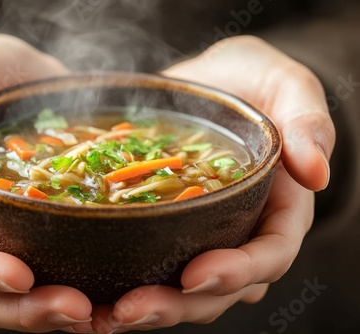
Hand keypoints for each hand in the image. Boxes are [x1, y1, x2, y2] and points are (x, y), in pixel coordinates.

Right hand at [0, 34, 94, 332]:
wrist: (28, 80)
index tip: (20, 274)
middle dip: (25, 309)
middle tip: (77, 308)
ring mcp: (9, 237)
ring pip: (22, 297)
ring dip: (56, 315)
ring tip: (99, 314)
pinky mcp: (46, 233)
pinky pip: (58, 273)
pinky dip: (84, 291)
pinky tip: (113, 297)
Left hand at [90, 35, 334, 331]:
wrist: (202, 81)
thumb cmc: (248, 81)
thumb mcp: (284, 84)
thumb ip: (307, 121)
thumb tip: (316, 172)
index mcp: (279, 208)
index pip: (269, 255)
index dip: (237, 273)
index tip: (194, 273)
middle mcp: (242, 231)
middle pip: (220, 287)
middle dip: (179, 304)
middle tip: (129, 309)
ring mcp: (203, 235)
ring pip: (184, 290)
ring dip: (148, 307)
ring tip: (104, 314)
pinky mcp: (167, 228)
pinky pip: (152, 265)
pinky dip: (125, 284)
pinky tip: (93, 294)